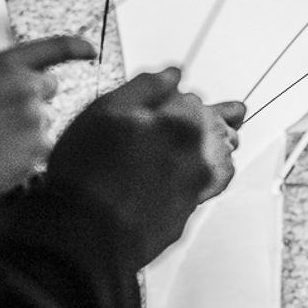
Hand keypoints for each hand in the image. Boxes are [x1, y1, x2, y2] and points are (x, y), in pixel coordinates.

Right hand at [0, 36, 95, 201]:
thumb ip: (2, 74)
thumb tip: (22, 77)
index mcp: (5, 66)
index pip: (54, 48)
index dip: (76, 47)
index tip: (90, 50)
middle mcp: (27, 88)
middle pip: (49, 87)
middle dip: (35, 97)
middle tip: (4, 113)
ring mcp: (37, 118)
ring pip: (45, 119)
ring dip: (29, 127)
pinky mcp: (42, 147)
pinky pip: (43, 145)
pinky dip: (28, 150)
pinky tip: (3, 153)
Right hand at [47, 67, 239, 267]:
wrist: (86, 235)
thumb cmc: (88, 175)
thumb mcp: (105, 112)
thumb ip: (146, 87)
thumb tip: (172, 73)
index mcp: (184, 124)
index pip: (195, 100)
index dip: (177, 98)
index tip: (166, 100)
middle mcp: (201, 156)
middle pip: (216, 127)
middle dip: (205, 119)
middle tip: (202, 113)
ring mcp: (201, 186)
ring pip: (221, 155)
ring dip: (214, 144)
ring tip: (204, 138)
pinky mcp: (192, 210)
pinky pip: (212, 183)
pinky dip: (209, 171)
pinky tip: (192, 168)